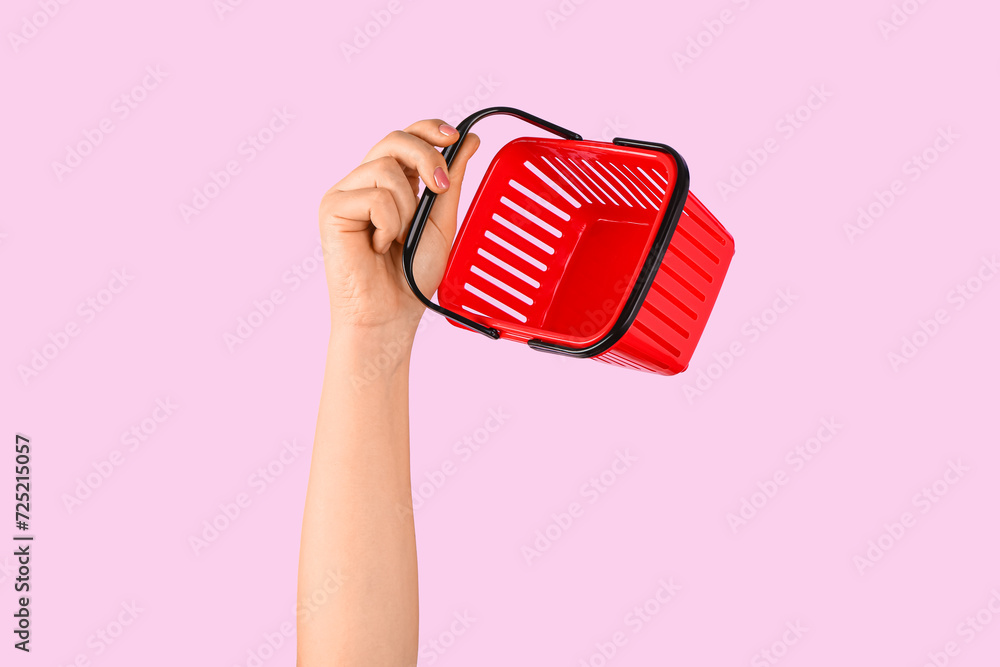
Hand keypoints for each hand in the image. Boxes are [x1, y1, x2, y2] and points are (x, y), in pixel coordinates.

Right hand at [318, 119, 480, 339]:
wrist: (391, 314)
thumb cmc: (412, 276)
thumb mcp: (442, 222)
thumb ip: (451, 181)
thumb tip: (469, 140)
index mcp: (391, 183)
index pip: (406, 137)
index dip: (429, 129)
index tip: (455, 136)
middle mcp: (365, 182)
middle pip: (394, 140)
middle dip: (425, 157)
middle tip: (439, 187)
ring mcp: (346, 193)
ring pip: (387, 169)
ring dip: (407, 209)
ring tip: (398, 239)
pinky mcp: (332, 207)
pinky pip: (374, 196)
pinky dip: (388, 225)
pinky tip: (378, 247)